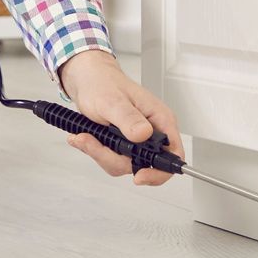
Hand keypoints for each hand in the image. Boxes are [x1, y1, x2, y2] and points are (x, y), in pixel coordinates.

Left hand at [57, 49, 185, 186]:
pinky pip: (111, 159)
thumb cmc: (103, 83)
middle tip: (94, 142)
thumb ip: (128, 118)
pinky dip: (96, 151)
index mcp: (160, 120)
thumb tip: (143, 134)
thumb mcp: (113, 100)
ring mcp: (137, 141)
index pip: (173, 155)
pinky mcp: (122, 145)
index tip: (139, 176)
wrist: (88, 81)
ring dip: (101, 154)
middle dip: (115, 159)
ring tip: (86, 137)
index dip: (159, 171)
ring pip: (123, 165)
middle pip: (143, 165)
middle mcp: (151, 132)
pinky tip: (85, 138)